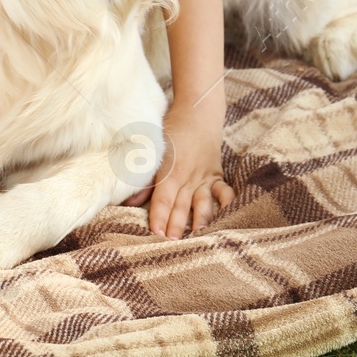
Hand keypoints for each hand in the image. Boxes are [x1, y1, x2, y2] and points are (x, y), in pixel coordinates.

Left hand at [123, 106, 234, 237]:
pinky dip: (227, 203)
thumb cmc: (170, 131)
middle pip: (181, 206)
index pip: (162, 199)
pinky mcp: (217, 176)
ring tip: (197, 236)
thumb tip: (128, 201)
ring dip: (200, 220)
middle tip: (170, 244)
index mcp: (170, 171)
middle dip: (175, 225)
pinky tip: (228, 216)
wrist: (197, 113)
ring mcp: (204, 177)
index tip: (154, 233)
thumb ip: (144, 179)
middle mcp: (188, 177)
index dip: (158, 216)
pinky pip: (224, 191)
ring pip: (203, 202)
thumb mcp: (153, 151)